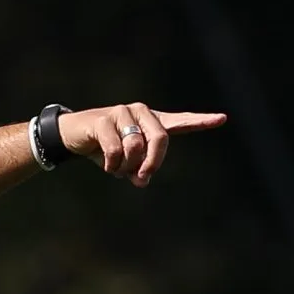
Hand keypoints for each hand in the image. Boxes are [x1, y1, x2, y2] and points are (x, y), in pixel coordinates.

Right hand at [58, 103, 226, 186]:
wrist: (72, 135)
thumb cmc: (104, 148)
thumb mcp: (125, 163)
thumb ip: (138, 170)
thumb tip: (142, 181)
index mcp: (151, 122)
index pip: (180, 122)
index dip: (200, 121)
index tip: (221, 119)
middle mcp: (141, 113)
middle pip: (160, 138)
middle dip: (152, 162)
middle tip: (141, 179)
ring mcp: (122, 113)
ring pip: (136, 145)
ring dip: (127, 165)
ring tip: (117, 170)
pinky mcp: (103, 119)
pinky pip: (115, 147)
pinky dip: (113, 163)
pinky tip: (108, 167)